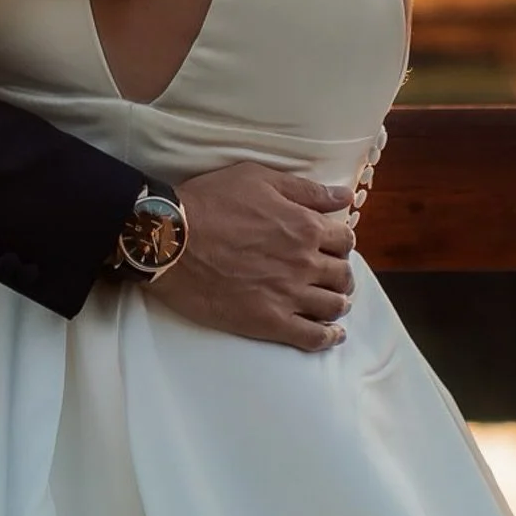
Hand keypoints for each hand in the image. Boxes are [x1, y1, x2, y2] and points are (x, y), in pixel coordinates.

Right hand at [147, 162, 354, 351]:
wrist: (171, 240)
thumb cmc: (210, 202)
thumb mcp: (257, 178)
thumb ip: (305, 189)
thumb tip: (344, 195)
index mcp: (304, 226)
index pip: (345, 240)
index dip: (340, 241)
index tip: (330, 244)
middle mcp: (304, 262)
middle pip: (342, 275)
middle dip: (339, 272)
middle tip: (328, 273)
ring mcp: (288, 295)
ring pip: (333, 306)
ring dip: (337, 302)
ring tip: (330, 300)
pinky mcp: (269, 321)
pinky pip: (312, 337)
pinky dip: (328, 337)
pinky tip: (332, 334)